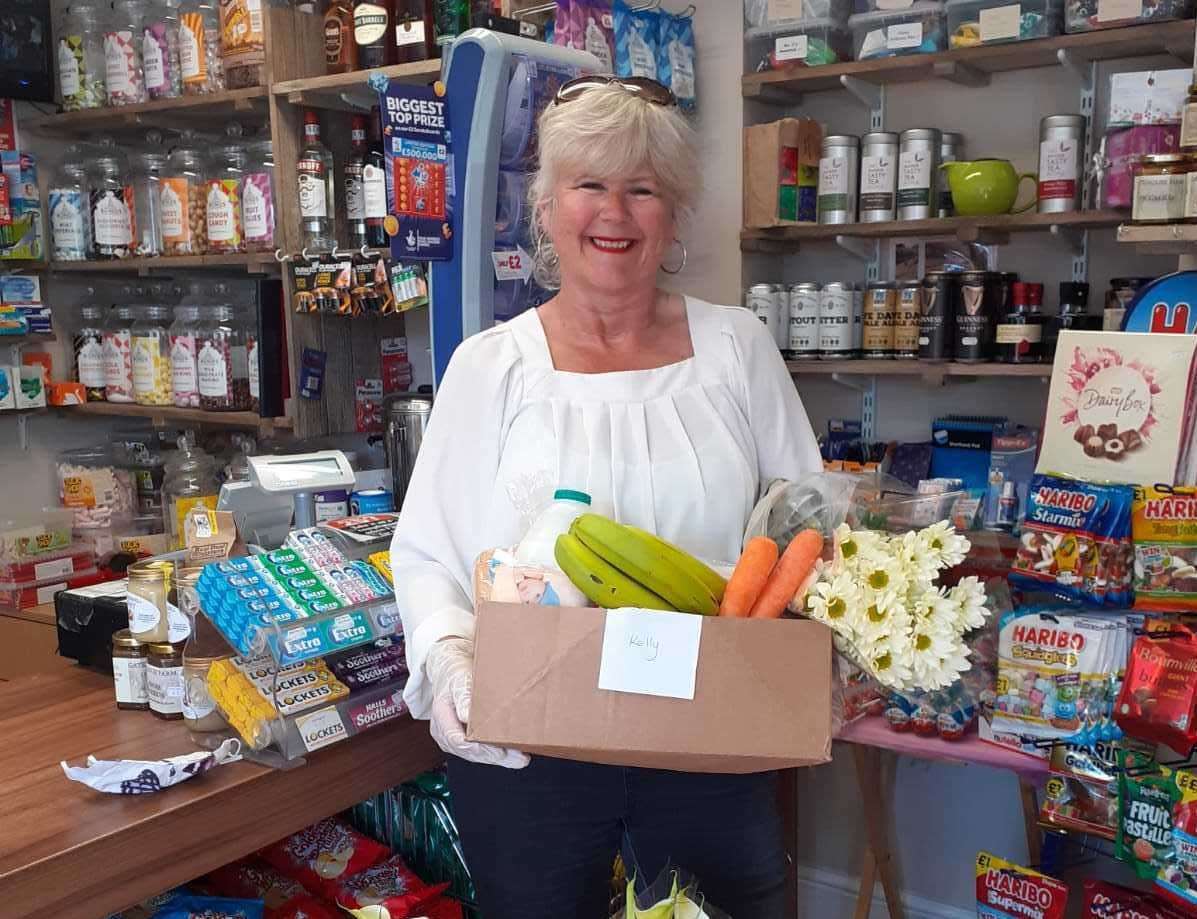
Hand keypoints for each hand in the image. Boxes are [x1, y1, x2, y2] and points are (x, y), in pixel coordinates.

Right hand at [424, 637, 529, 768]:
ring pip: (474, 755)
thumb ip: (463, 696)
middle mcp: (443, 731)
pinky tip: (511, 754)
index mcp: (441, 716)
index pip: (457, 740)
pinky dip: (494, 753)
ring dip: (497, 758)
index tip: (498, 751)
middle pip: (468, 752)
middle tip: (517, 758)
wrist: (450, 670)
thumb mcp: (459, 678)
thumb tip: (465, 715)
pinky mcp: (460, 739)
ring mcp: (451, 737)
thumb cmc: (456, 673)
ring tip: (520, 759)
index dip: (479, 748)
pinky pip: (476, 751)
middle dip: (494, 756)